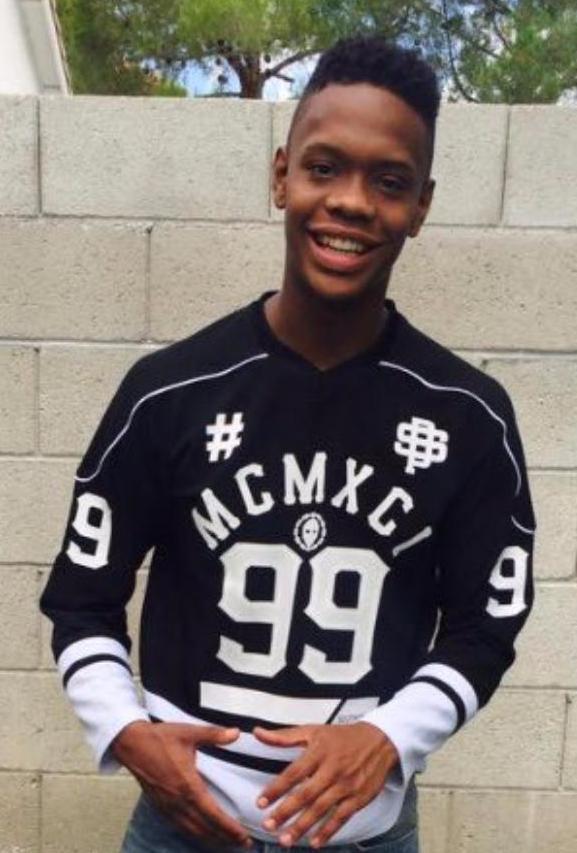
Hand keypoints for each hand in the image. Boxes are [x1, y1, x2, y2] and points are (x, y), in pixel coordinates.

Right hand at [112, 720, 251, 847]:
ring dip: (211, 840)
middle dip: (225, 838)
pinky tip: (203, 835)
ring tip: (227, 843)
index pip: (213, 814)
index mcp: (187, 784)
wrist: (132, 744)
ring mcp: (167, 806)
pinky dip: (195, 835)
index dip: (229, 828)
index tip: (243, 836)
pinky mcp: (160, 807)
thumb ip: (214, 734)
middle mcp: (177, 800)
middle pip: (205, 829)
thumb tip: (235, 733)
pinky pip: (180, 827)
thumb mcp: (189, 733)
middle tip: (243, 843)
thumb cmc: (159, 739)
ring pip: (192, 831)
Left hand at [253, 722, 398, 847]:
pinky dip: (328, 831)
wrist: (379, 740)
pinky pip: (341, 818)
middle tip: (269, 825)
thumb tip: (257, 733)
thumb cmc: (343, 737)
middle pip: (306, 794)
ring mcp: (346, 785)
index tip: (261, 802)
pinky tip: (315, 842)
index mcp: (319, 752)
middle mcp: (332, 769)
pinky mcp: (358, 798)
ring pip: (321, 809)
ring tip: (286, 839)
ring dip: (303, 826)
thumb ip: (284, 736)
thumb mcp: (313, 731)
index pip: (293, 773)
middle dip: (286, 812)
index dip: (276, 789)